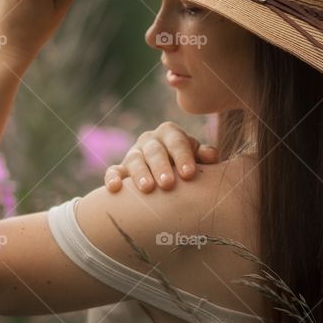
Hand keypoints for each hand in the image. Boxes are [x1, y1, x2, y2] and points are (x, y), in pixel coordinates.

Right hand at [103, 122, 219, 192]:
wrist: (168, 174)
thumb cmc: (187, 165)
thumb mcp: (198, 158)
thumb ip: (205, 156)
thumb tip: (210, 156)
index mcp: (170, 133)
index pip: (177, 141)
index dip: (183, 156)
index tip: (189, 174)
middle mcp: (150, 140)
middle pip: (155, 151)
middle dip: (161, 166)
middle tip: (168, 184)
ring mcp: (134, 154)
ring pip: (134, 160)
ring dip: (140, 174)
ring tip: (147, 189)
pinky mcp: (120, 169)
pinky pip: (113, 171)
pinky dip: (112, 178)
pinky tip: (115, 188)